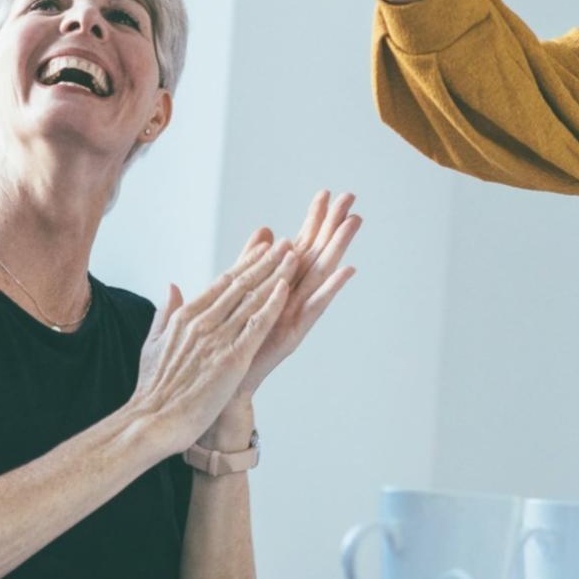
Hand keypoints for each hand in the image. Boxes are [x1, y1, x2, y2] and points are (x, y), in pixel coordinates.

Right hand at [126, 239, 299, 455]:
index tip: (262, 248)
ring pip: (252, 299)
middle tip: (285, 242)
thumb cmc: (153, 389)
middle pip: (241, 284)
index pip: (222, 282)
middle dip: (266, 261)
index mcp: (185, 316)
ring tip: (293, 256)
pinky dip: (272, 304)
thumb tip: (173, 286)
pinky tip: (285, 288)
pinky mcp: (231, 358)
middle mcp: (203, 321)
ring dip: (275, 275)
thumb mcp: (154, 342)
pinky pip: (256, 325)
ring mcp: (218, 338)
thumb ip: (166, 312)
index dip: (245, 263)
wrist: (153, 420)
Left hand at [228, 190, 361, 409]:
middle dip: (333, 225)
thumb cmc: (232, 343)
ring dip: (339, 247)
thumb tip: (265, 230)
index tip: (326, 193)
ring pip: (322, 274)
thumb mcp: (242, 291)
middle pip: (318, 253)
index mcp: (280, 285)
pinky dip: (332, 288)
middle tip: (350, 196)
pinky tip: (348, 269)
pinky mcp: (295, 332)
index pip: (300, 245)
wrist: (223, 385)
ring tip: (354, 221)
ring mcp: (296, 313)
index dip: (313, 220)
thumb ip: (253, 261)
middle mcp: (293, 296)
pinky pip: (316, 306)